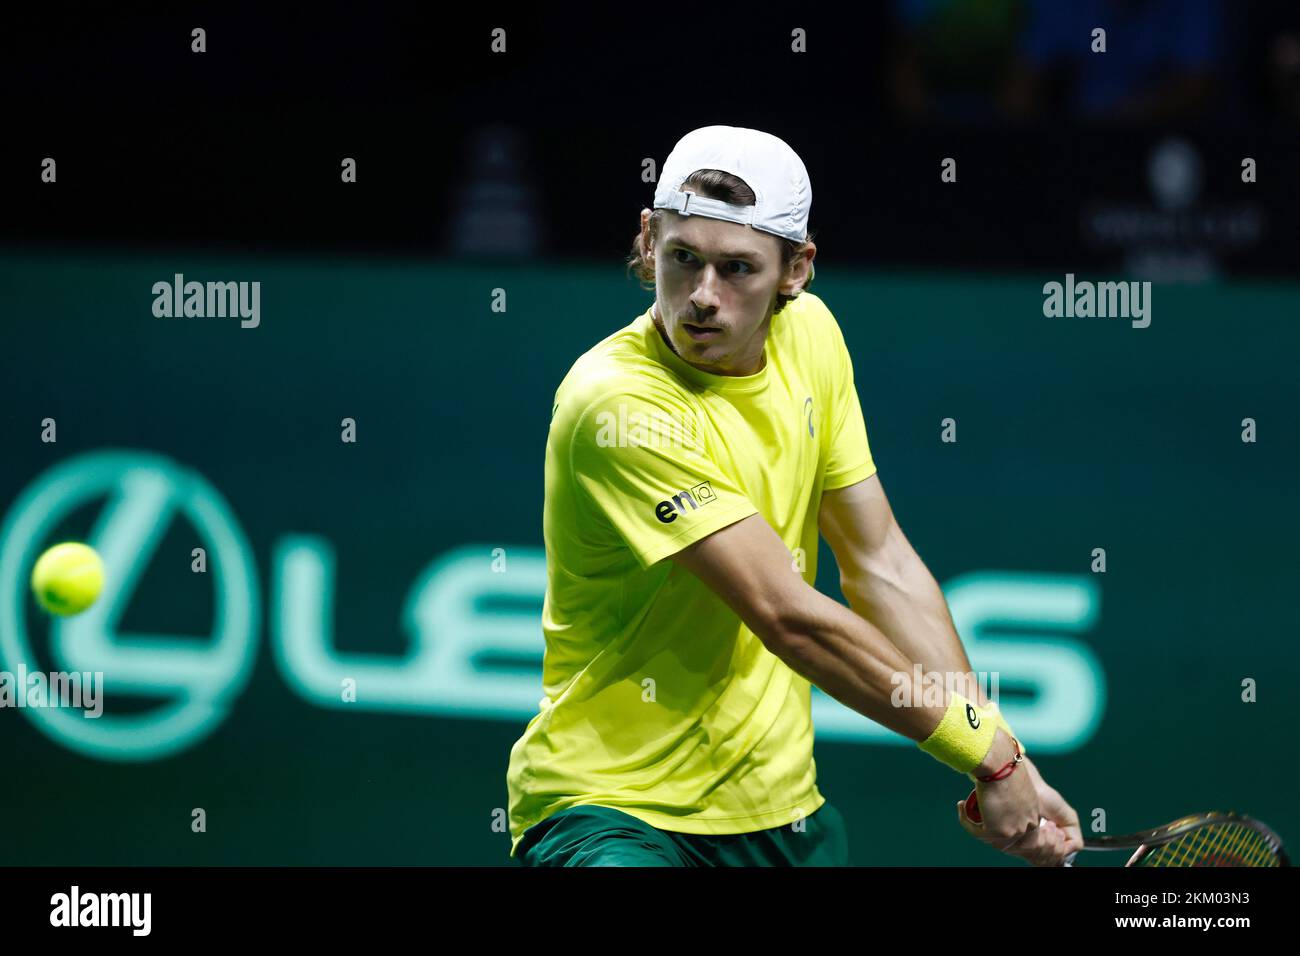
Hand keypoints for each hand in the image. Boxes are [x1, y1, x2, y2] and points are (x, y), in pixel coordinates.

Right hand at [955, 739, 1072, 865]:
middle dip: (985, 825)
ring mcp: (1014, 830)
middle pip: (1004, 834)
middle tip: (971, 812)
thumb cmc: (1005, 764)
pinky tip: (961, 806)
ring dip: (973, 823)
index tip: (985, 809)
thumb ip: (1010, 789)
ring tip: (964, 806)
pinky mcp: (998, 831)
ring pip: (989, 835)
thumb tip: (999, 788)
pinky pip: (976, 831)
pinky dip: (965, 820)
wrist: (1000, 763)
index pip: (1017, 825)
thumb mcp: (1013, 778)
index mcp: (1035, 812)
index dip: (998, 820)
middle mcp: (1028, 825)